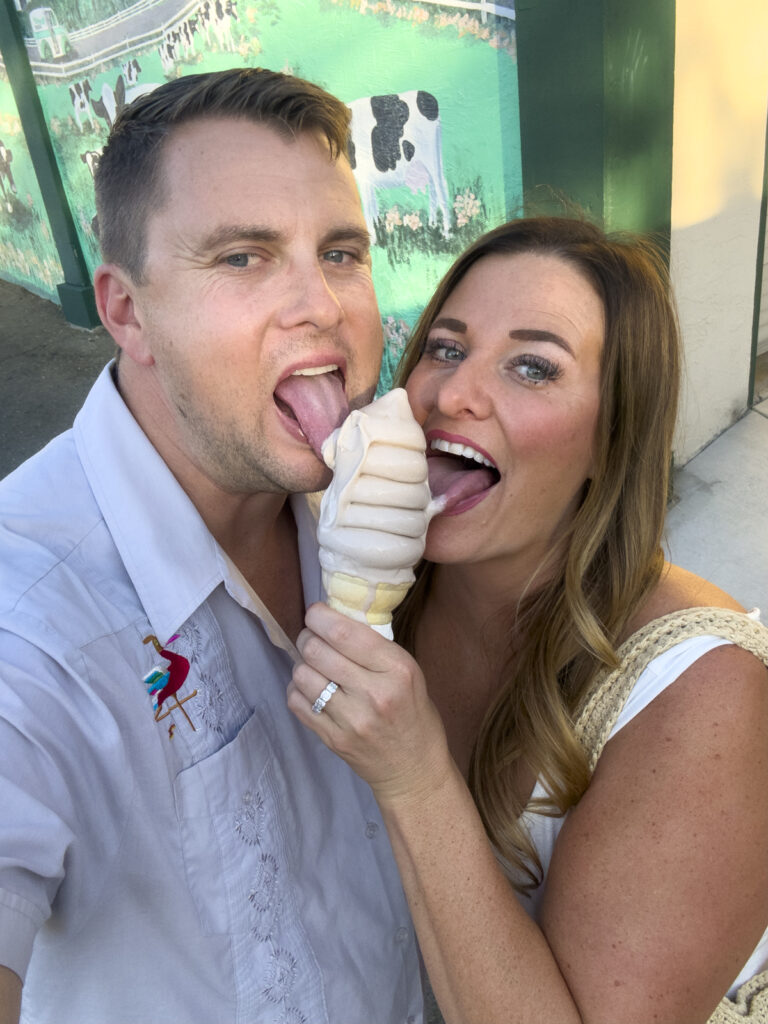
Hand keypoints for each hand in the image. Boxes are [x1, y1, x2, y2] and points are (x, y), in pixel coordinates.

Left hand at [287, 603, 450, 804]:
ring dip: (302, 664)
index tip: (315, 613)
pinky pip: (297, 703)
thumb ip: (375, 649)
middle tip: (311, 637)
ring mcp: (351, 720)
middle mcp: (374, 693)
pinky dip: (298, 689)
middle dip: (307, 637)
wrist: (414, 769)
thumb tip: (334, 620)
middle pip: (317, 651)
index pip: (345, 633)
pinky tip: (310, 689)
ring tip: (312, 665)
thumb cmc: (414, 714)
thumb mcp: (409, 672)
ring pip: (302, 675)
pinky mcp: (333, 739)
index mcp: (397, 669)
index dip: (320, 617)